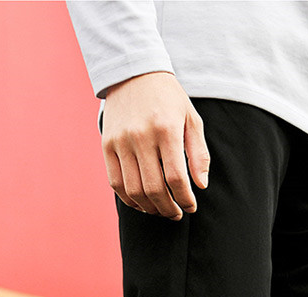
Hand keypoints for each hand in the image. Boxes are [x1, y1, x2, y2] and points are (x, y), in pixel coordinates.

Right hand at [101, 72, 209, 218]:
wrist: (133, 71)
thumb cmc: (168, 98)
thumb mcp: (191, 119)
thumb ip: (199, 153)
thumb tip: (201, 185)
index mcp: (166, 129)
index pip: (176, 178)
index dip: (185, 199)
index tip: (190, 207)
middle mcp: (141, 136)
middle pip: (154, 189)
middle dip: (168, 208)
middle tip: (176, 214)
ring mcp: (121, 141)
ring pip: (134, 190)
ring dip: (149, 208)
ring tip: (160, 210)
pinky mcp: (107, 144)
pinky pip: (116, 182)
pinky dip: (129, 199)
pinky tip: (142, 203)